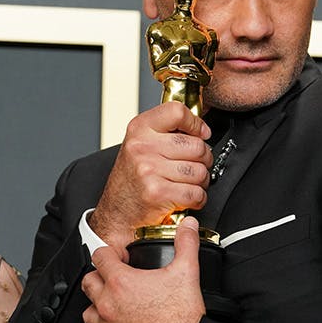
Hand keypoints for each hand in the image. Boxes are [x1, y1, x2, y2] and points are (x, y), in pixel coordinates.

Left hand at [82, 218, 204, 322]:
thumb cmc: (182, 317)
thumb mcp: (187, 271)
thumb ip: (186, 243)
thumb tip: (188, 226)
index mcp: (121, 283)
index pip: (99, 257)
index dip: (109, 252)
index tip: (119, 255)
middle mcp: (109, 305)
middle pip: (88, 282)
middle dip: (99, 275)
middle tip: (115, 274)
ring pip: (88, 311)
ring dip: (98, 302)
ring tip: (115, 299)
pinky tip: (124, 322)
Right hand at [89, 102, 211, 248]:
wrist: (118, 211)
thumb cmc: (132, 177)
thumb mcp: (140, 143)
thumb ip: (165, 131)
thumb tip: (200, 127)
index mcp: (139, 129)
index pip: (177, 112)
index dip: (196, 123)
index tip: (201, 133)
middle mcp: (143, 147)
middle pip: (197, 146)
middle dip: (203, 159)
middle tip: (194, 165)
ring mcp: (149, 170)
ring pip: (200, 171)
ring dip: (200, 181)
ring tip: (187, 182)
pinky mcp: (158, 192)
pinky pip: (196, 193)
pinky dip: (198, 198)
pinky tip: (186, 196)